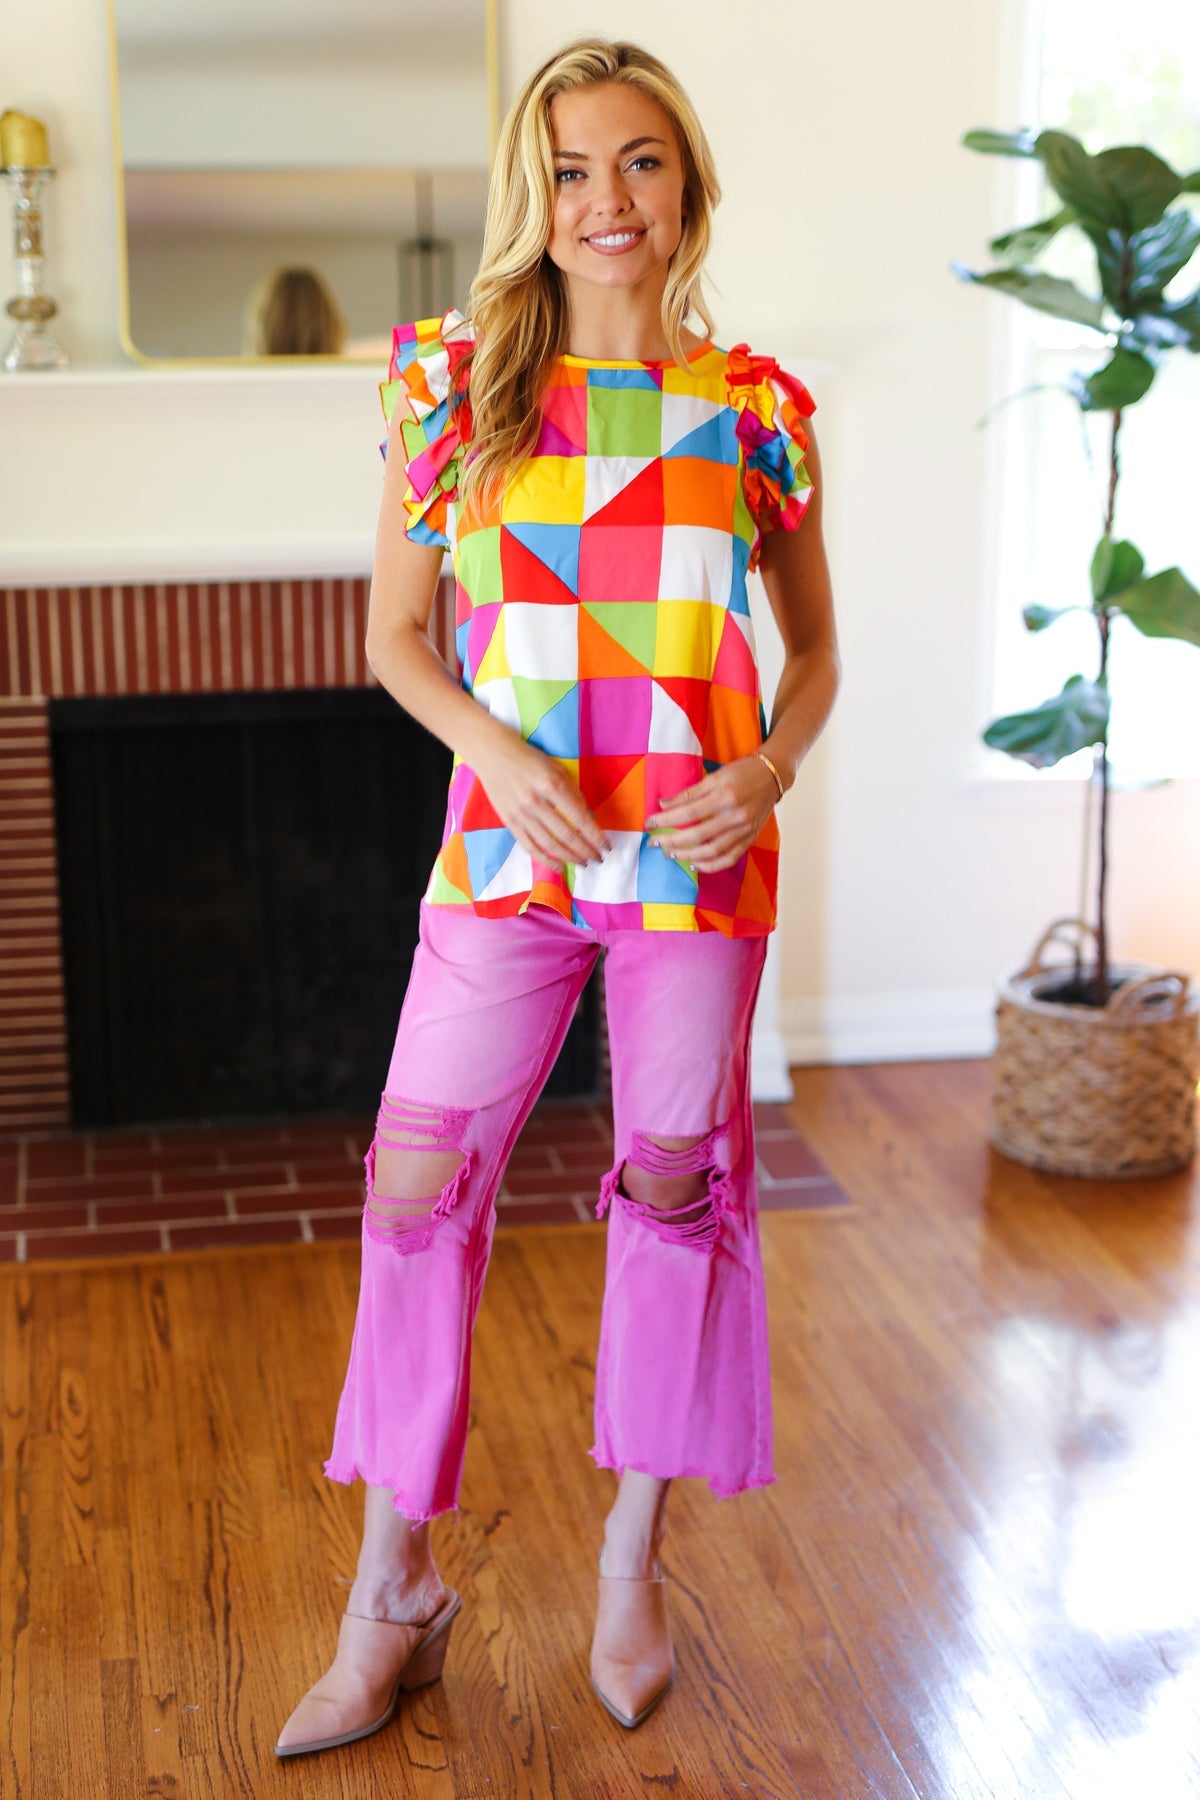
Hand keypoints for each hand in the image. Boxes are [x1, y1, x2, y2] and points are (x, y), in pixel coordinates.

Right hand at [474, 732, 610, 866]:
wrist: (493, 755)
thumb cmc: (530, 759)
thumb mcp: (557, 769)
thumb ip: (574, 793)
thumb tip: (590, 819)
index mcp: (552, 786)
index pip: (580, 818)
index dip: (595, 835)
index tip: (606, 846)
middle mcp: (537, 802)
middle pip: (567, 835)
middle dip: (586, 850)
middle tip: (598, 858)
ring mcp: (521, 814)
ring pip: (550, 844)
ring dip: (570, 857)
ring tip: (584, 863)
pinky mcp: (510, 822)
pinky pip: (530, 846)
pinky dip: (546, 859)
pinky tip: (559, 866)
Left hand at [645, 757, 780, 872]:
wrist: (772, 776)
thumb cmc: (742, 772)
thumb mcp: (714, 776)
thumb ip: (689, 793)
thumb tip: (663, 805)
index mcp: (724, 796)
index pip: (688, 813)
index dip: (666, 820)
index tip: (650, 824)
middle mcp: (735, 815)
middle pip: (697, 835)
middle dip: (672, 841)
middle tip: (655, 843)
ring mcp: (744, 830)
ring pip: (712, 851)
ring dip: (688, 856)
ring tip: (671, 854)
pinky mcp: (750, 838)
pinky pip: (729, 858)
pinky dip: (711, 865)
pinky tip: (695, 865)